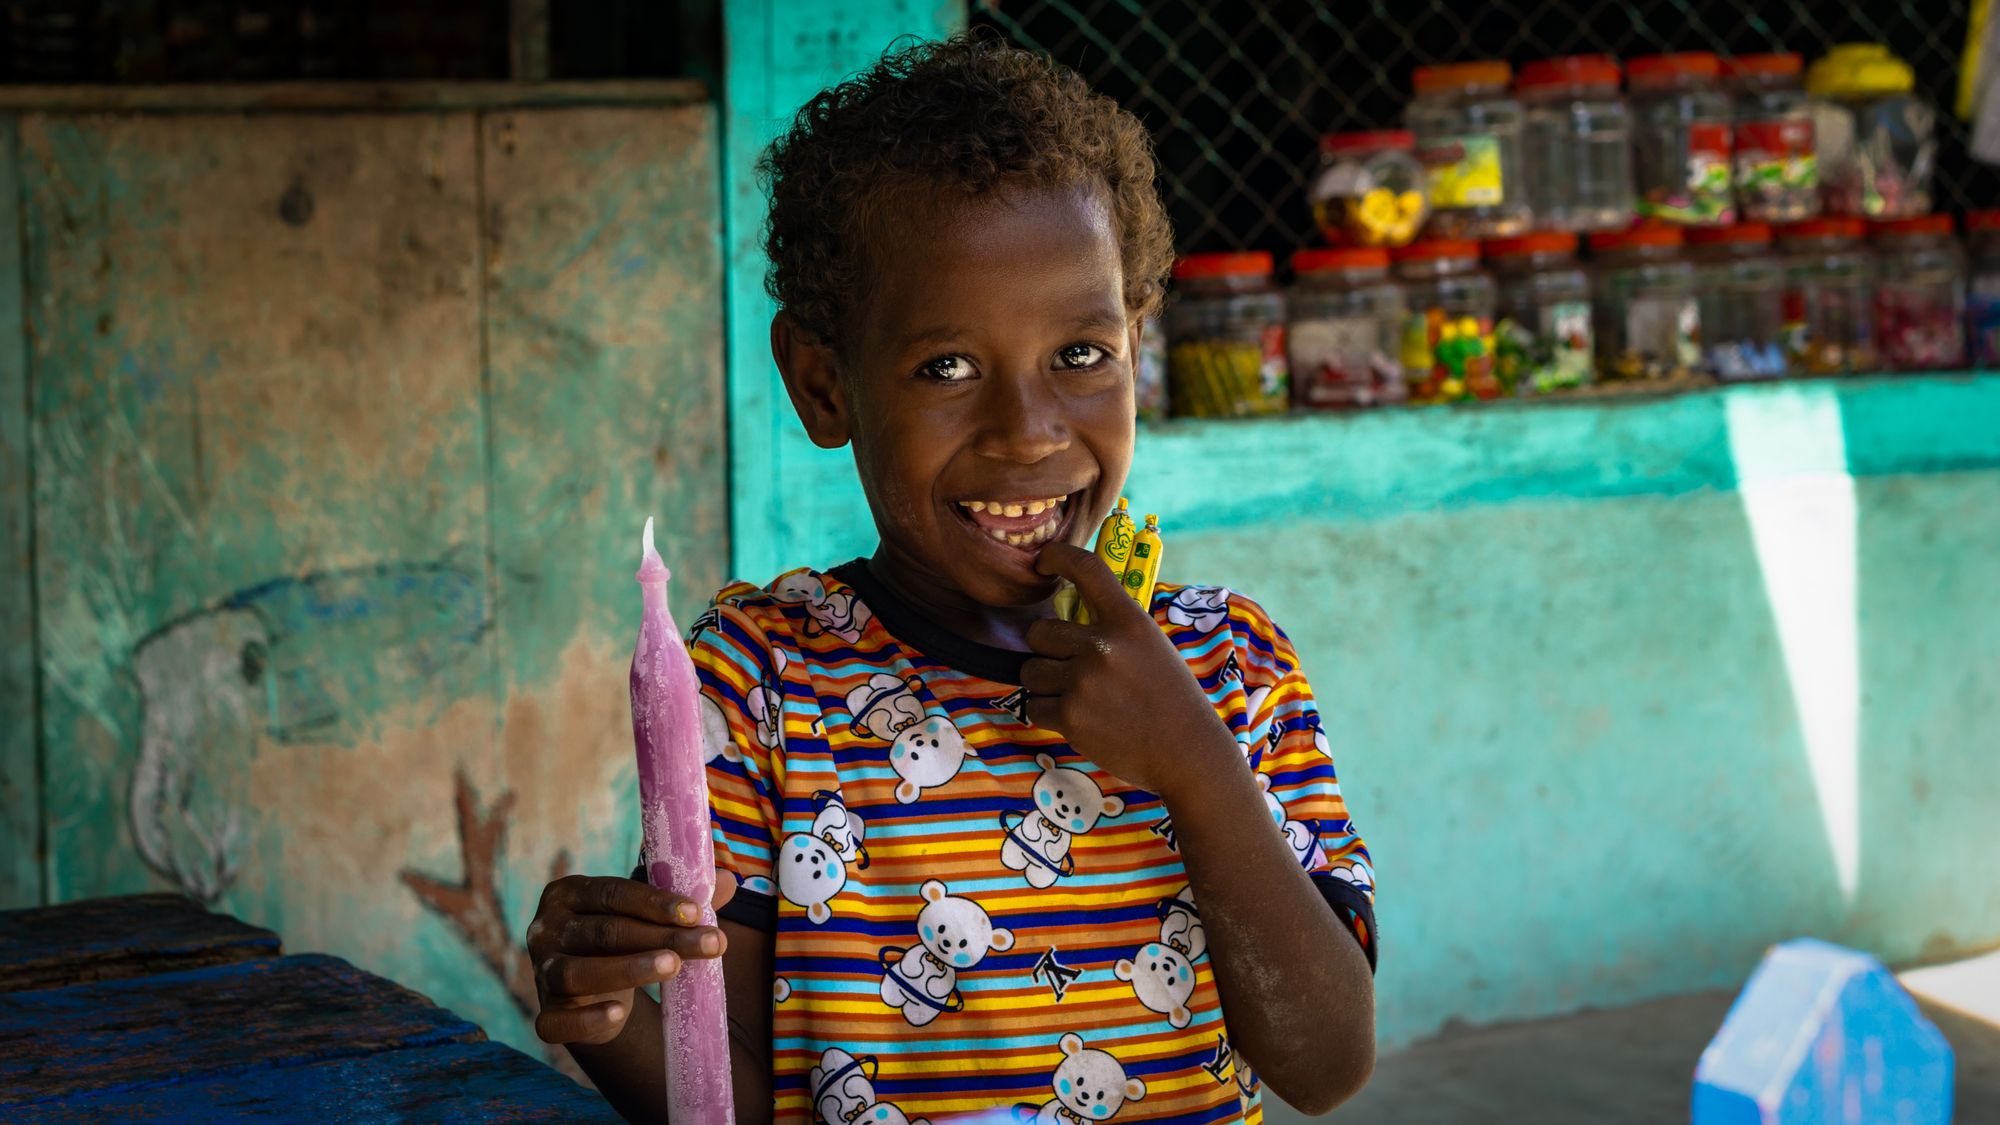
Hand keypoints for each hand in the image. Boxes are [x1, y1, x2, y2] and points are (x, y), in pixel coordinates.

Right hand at [526, 871, 733, 1045]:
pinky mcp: (546, 1015)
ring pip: (578, 973)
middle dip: (661, 937)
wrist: (594, 992)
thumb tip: (727, 881)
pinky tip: (620, 1012)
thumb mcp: (649, 916)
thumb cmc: (622, 940)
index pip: (613, 892)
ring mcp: (541, 974)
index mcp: (568, 894)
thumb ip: (683, 900)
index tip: (698, 912)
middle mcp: (546, 930)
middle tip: (710, 943)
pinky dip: (587, 1018)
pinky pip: (558, 1021)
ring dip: (629, 970)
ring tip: (675, 966)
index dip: (656, 902)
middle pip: (604, 932)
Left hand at [1021, 542, 1235, 797]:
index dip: (1057, 556)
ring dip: (1045, 684)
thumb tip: (1068, 611)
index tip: (1042, 562)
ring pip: (1030, 670)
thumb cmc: (1171, 698)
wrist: (1187, 753)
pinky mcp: (1070, 716)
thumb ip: (1112, 627)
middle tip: (1072, 669)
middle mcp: (1102, 645)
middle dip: (1048, 651)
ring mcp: (1083, 681)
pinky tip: (1080, 720)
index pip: (1086, 568)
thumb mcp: (1151, 645)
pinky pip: (1033, 706)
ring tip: (1080, 698)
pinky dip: (1049, 714)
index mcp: (1128, 620)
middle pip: (1039, 632)